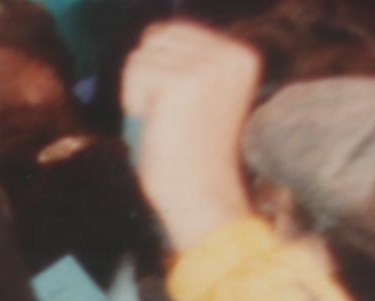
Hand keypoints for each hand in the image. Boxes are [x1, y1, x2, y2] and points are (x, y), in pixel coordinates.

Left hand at [122, 21, 262, 253]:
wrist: (202, 195)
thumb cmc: (193, 154)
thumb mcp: (203, 96)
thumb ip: (187, 61)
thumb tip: (152, 32)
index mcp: (241, 56)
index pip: (175, 32)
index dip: (160, 69)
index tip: (180, 107)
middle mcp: (229, 55)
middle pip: (156, 38)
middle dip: (149, 76)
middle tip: (169, 115)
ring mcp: (205, 67)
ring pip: (141, 56)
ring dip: (140, 91)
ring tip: (165, 121)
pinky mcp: (178, 83)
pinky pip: (133, 74)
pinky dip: (133, 101)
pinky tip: (157, 124)